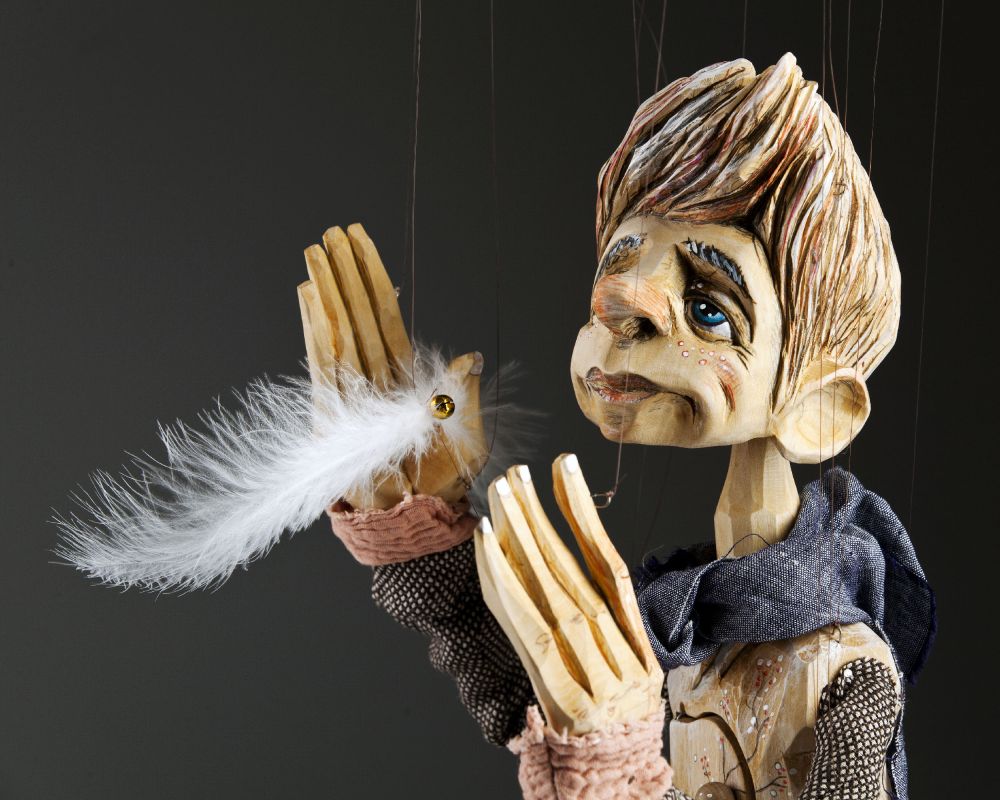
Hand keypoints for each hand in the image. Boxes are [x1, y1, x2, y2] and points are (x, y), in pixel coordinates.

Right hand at [297, 223, 487, 508]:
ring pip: (340, 331)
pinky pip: (325, 364)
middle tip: (333, 234)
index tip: (361, 243)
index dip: (374, 278)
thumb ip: (465, 395)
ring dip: (329, 292)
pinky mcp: (336, 412)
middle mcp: (376, 378)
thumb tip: (471, 358)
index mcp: (406, 377)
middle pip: (359, 314)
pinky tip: (308, 301)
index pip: (386, 315)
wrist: (413, 521)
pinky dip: (315, 332)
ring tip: (316, 255)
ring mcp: (354, 392)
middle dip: (347, 273)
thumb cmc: (442, 484)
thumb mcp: (468, 438)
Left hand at [474, 454, 663, 734]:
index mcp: (637, 643)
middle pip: (572, 571)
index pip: (608, 564)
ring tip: (501, 496)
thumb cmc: (616, 729)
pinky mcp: (563, 695)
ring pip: (552, 592)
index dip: (584, 513)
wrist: (615, 783)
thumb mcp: (627, 675)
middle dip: (539, 517)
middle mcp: (619, 652)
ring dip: (522, 538)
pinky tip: (489, 547)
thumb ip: (602, 621)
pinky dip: (506, 584)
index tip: (563, 467)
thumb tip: (555, 555)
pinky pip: (529, 629)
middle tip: (513, 474)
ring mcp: (595, 674)